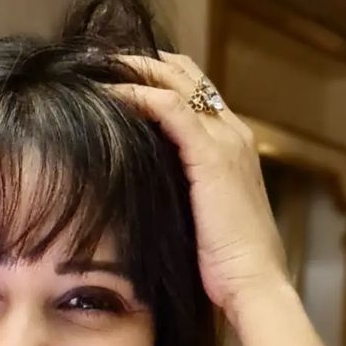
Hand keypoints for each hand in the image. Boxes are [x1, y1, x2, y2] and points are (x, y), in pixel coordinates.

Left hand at [110, 55, 289, 323]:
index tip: (109, 77)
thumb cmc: (225, 271)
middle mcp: (232, 133)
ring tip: (92, 65)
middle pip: (183, 72)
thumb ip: (176, 198)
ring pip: (174, 79)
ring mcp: (225, 140)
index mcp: (231, 147)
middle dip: (137, 60)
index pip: (191, 92)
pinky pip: (169, 107)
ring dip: (131, 67)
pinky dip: (136, 93)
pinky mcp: (212, 155)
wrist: (254, 285)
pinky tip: (107, 93)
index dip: (151, 77)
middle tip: (93, 60)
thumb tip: (136, 195)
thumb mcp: (196, 223)